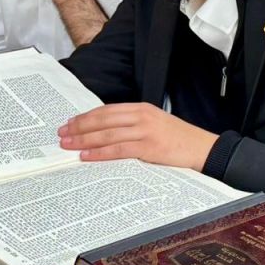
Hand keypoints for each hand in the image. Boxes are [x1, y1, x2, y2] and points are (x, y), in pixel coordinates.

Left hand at [59, 103, 217, 169]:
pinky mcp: (149, 147)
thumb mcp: (154, 124)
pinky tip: (86, 156)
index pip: (106, 110)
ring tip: (68, 145)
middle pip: (103, 120)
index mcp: (141, 108)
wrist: (203, 149)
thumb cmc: (178, 140)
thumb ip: (132, 125)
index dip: (86, 117)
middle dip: (79, 127)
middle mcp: (141, 116)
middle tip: (62, 134)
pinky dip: (100, 153)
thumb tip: (105, 133)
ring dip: (84, 140)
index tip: (70, 123)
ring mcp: (145, 131)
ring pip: (107, 134)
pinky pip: (118, 150)